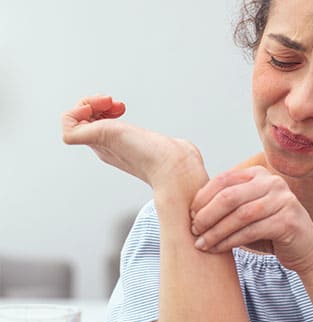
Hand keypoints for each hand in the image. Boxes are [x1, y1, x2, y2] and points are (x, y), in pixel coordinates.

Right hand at [62, 95, 205, 188]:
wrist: (175, 166)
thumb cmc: (176, 160)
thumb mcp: (167, 146)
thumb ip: (168, 145)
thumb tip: (183, 147)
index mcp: (118, 148)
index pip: (94, 128)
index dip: (101, 111)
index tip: (120, 106)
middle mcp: (106, 148)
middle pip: (81, 123)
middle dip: (93, 103)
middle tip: (113, 103)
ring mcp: (101, 145)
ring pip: (71, 122)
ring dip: (86, 103)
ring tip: (108, 102)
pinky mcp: (98, 139)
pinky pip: (67, 129)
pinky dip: (76, 112)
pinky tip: (99, 107)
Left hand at [190, 166, 312, 270]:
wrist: (304, 248)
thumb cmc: (269, 230)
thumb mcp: (246, 212)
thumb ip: (227, 205)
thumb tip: (189, 209)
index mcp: (259, 175)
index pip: (223, 180)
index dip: (202, 198)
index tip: (190, 216)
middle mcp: (273, 183)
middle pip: (230, 196)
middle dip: (207, 215)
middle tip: (193, 230)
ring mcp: (283, 200)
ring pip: (240, 215)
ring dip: (216, 231)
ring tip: (202, 244)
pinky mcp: (288, 221)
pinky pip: (252, 231)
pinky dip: (231, 241)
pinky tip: (218, 249)